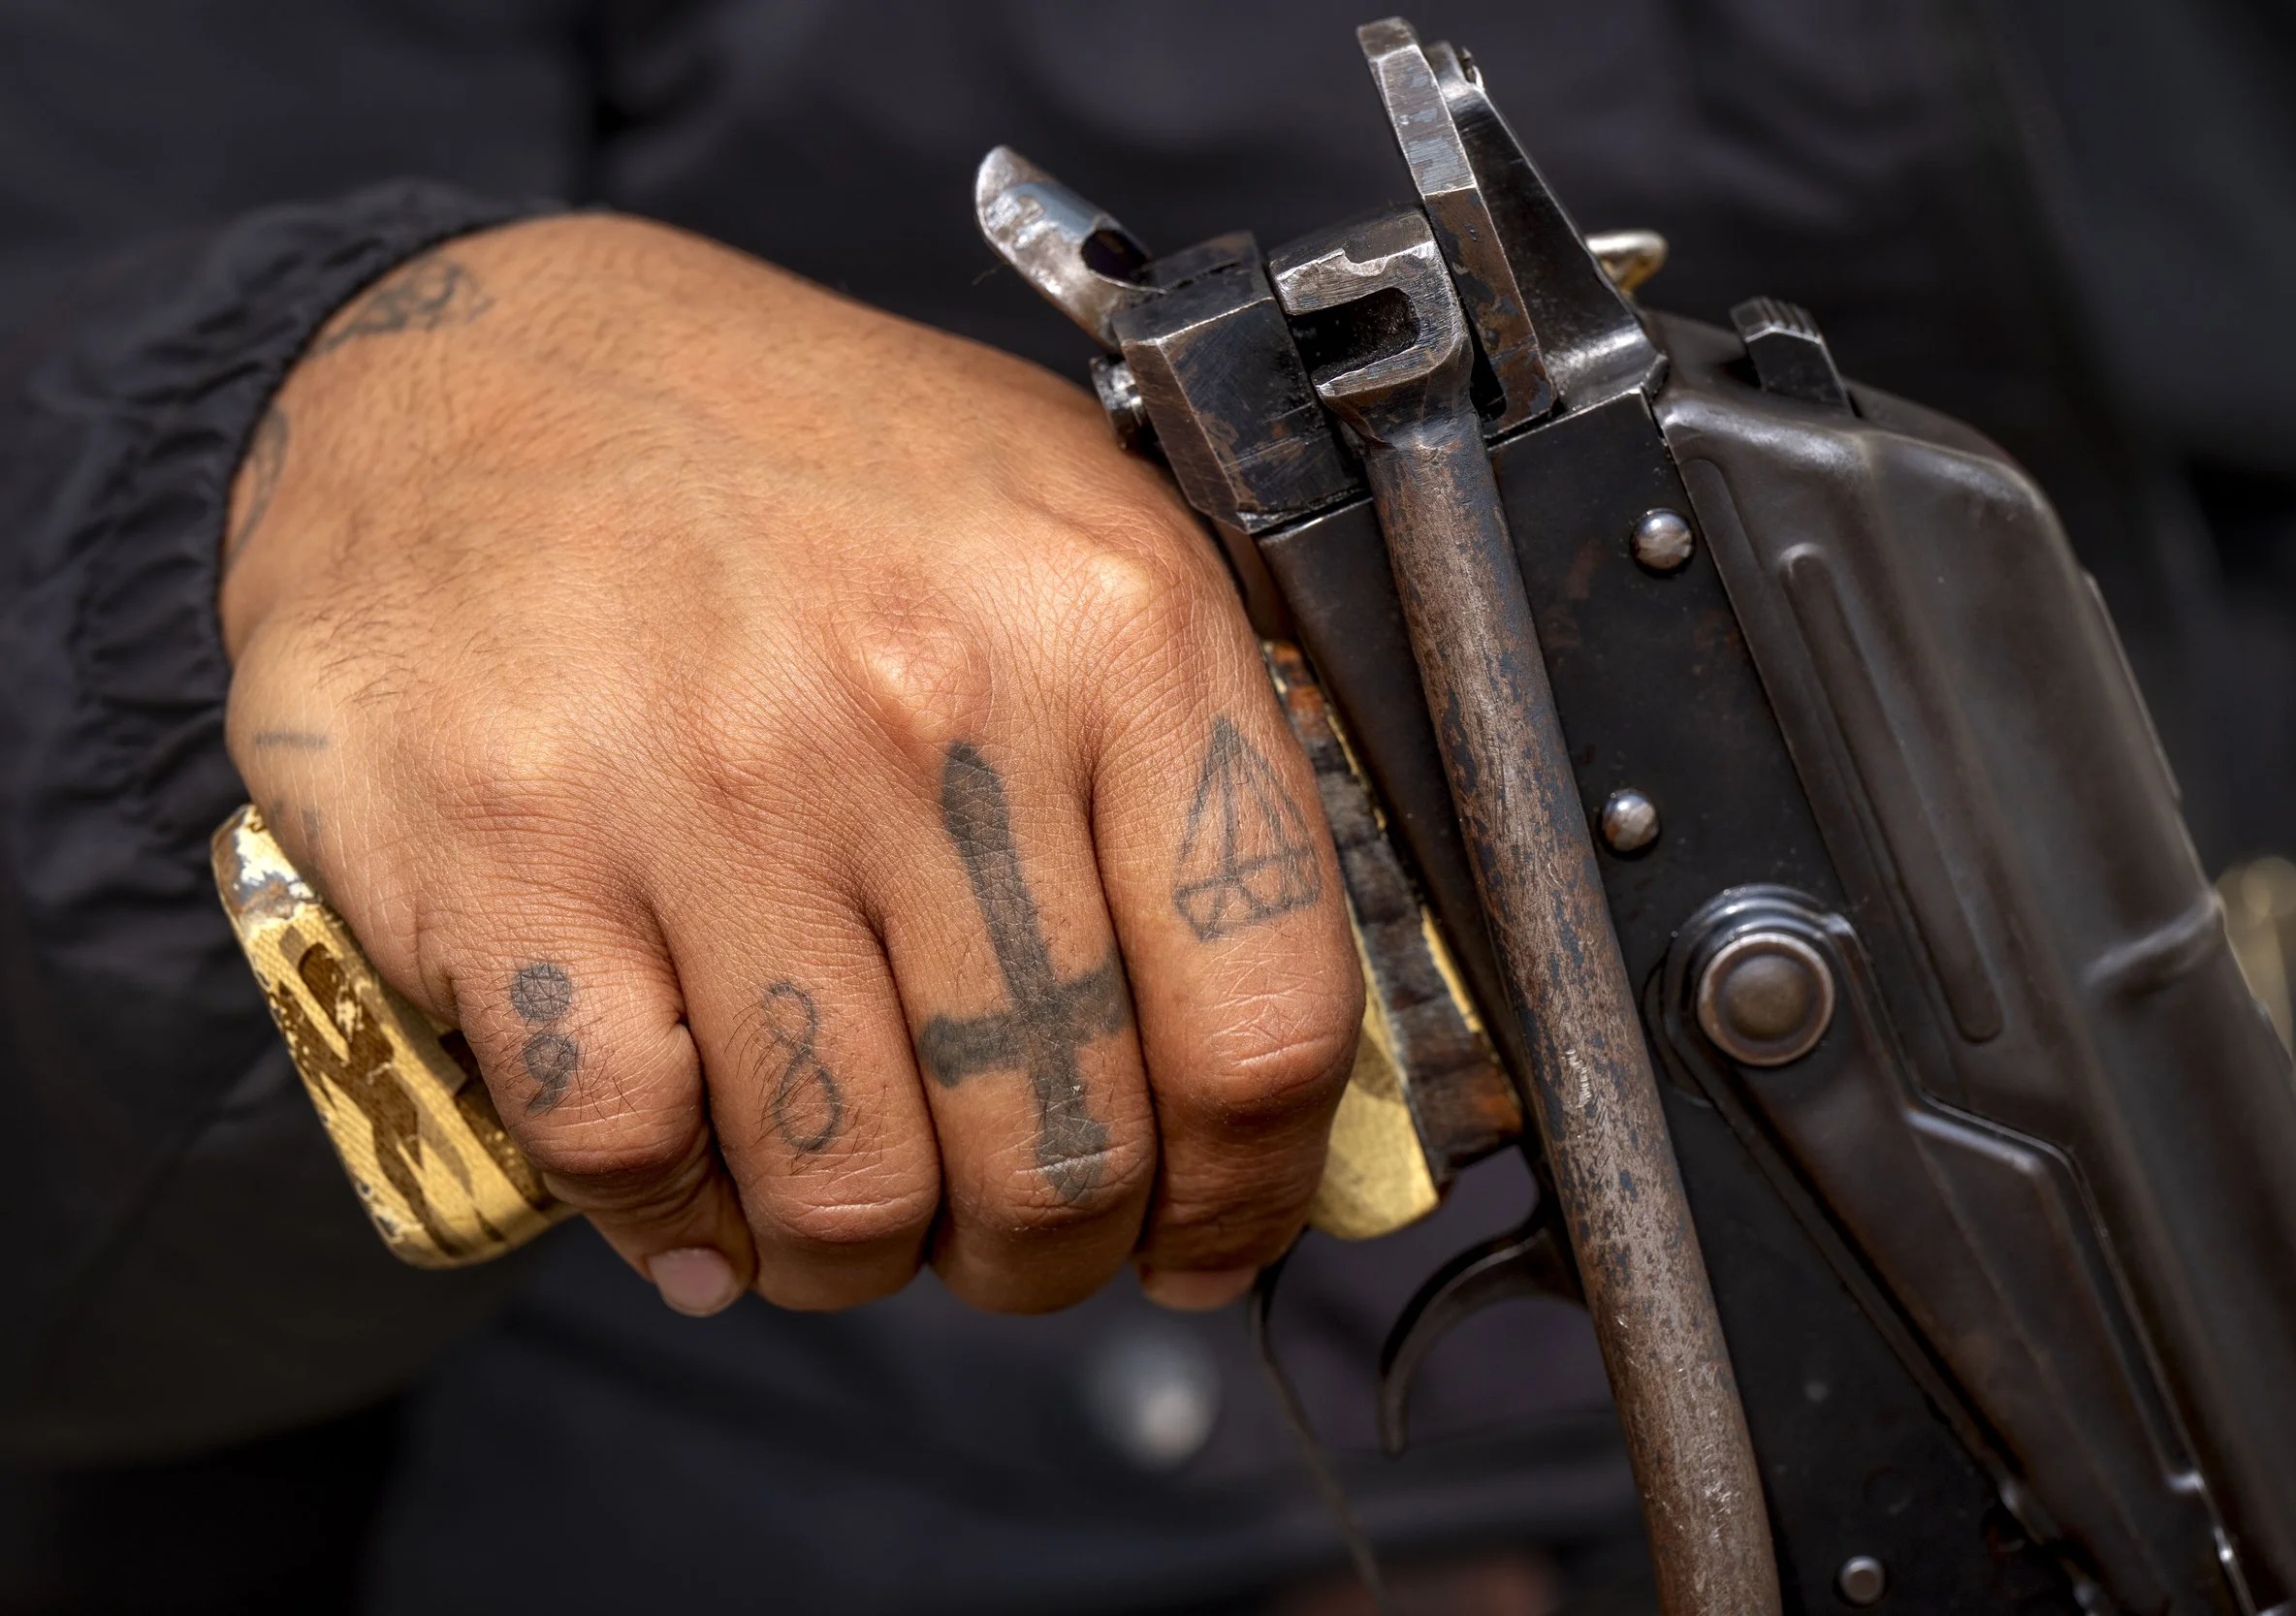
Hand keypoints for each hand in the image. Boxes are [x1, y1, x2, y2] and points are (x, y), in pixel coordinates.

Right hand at [219, 215, 1361, 1316]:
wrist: (480, 365)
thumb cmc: (801, 466)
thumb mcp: (1066, 526)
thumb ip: (1191, 758)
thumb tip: (1273, 1044)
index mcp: (1111, 622)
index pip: (1260, 1016)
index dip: (1251, 1189)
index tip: (1212, 1234)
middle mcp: (928, 702)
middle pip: (1060, 1145)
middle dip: (1051, 1255)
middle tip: (1017, 1241)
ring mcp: (712, 783)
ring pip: (850, 1190)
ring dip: (864, 1263)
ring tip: (853, 1220)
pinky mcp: (513, 853)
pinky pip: (637, 1151)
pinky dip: (676, 1218)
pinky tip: (698, 1189)